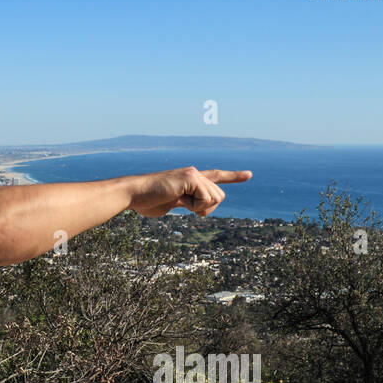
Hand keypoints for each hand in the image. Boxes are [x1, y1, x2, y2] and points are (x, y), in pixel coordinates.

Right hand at [128, 166, 251, 217]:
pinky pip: (206, 199)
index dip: (233, 176)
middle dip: (205, 208)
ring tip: (177, 200)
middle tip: (182, 205)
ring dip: (198, 207)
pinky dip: (194, 206)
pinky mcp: (191, 178)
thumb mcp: (170, 203)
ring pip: (216, 198)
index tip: (249, 174)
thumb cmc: (145, 201)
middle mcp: (194, 173)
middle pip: (220, 196)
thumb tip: (194, 206)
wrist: (133, 193)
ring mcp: (193, 174)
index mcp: (190, 180)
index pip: (215, 176)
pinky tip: (178, 199)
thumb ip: (184, 202)